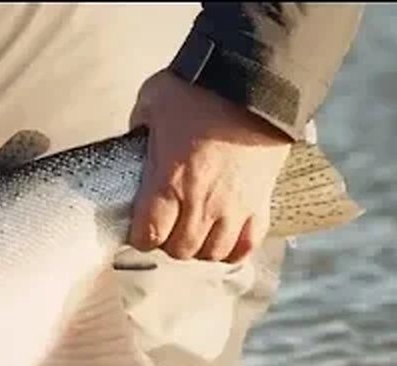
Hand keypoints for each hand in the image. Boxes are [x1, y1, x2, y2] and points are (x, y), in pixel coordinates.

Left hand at [128, 70, 292, 264]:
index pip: (148, 236)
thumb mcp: (153, 101)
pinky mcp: (261, 201)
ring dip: (200, 247)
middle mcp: (201, 202)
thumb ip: (139, 124)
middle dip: (169, 242)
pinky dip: (234, 247)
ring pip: (212, 252)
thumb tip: (135, 135)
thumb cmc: (200, 90)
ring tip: (195, 231)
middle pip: (180, 250)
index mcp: (168, 182)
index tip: (141, 228)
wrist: (256, 81)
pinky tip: (225, 237)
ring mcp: (234, 205)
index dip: (140, 236)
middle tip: (168, 226)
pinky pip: (248, 243)